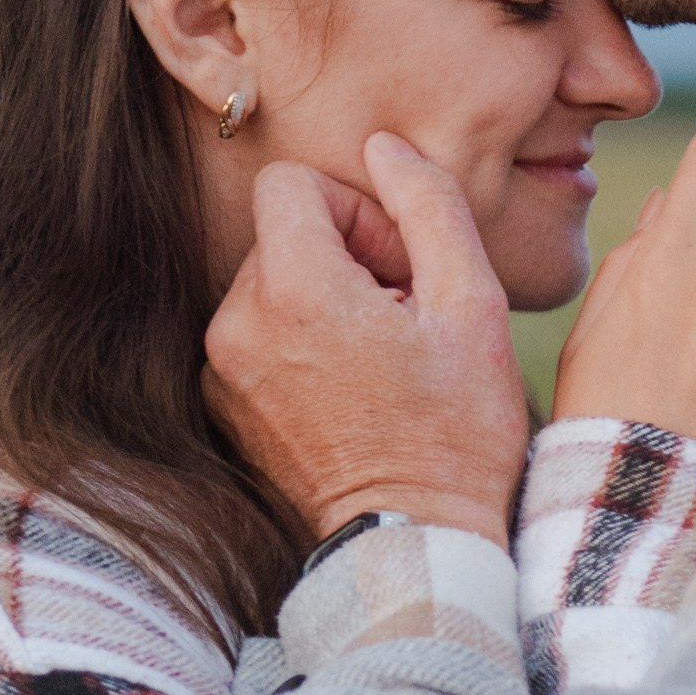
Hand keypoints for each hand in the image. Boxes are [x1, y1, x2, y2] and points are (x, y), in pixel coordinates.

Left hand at [205, 140, 529, 547]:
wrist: (414, 547)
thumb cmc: (457, 433)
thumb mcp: (473, 307)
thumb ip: (428, 206)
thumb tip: (386, 147)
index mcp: (292, 290)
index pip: (292, 183)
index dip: (357, 210)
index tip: (400, 266)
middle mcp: (237, 325)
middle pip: (282, 234)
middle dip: (345, 256)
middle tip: (404, 317)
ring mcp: (222, 372)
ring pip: (273, 285)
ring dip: (326, 301)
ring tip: (381, 359)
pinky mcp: (225, 409)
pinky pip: (260, 338)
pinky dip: (301, 347)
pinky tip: (354, 391)